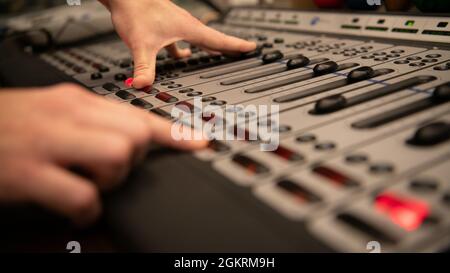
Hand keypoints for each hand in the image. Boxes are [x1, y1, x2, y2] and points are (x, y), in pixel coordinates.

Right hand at [0, 84, 206, 224]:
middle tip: (110, 168)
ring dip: (113, 179)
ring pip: (119, 157)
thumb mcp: (55, 113)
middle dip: (135, 158)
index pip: (139, 113)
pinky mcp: (28, 174)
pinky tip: (73, 206)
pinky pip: (83, 195)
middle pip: (136, 135)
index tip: (200, 143)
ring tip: (89, 182)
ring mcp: (48, 144)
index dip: (175, 132)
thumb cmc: (11, 127)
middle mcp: (67, 117)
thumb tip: (134, 137)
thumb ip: (94, 122)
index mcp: (76, 101)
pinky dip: (86, 208)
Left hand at [99, 0, 256, 87]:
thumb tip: (143, 85)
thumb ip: (143, 67)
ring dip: (210, 47)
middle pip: (214, 38)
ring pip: (199, 39)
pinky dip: (185, 49)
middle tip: (244, 52)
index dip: (237, 45)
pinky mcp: (165, 25)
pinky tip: (181, 56)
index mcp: (189, 28)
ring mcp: (176, 24)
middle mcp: (186, 25)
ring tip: (220, 54)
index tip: (252, 47)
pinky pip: (182, 40)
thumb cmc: (135, 11)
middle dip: (229, 47)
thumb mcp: (141, 44)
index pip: (219, 39)